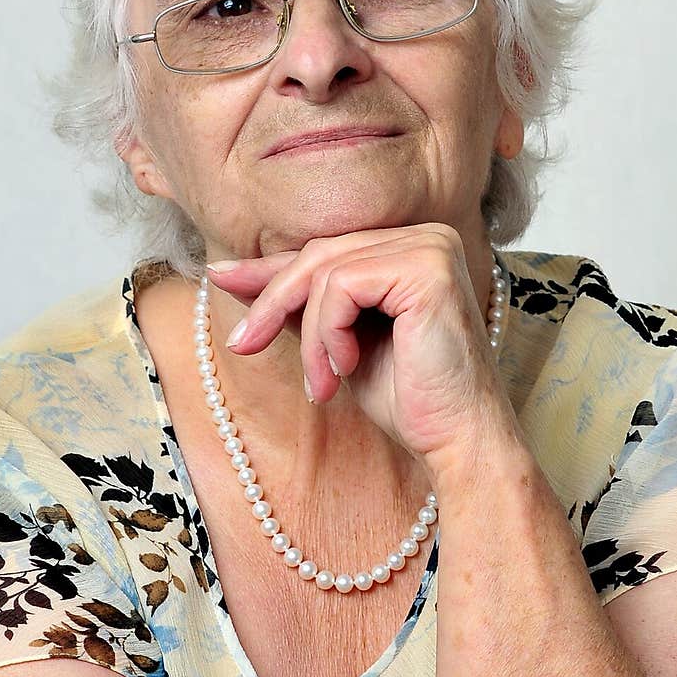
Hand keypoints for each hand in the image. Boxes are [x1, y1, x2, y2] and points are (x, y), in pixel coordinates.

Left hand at [205, 224, 518, 467]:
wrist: (457, 441)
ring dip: (309, 335)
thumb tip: (225, 270)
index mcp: (410, 245)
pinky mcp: (427, 268)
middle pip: (318, 254)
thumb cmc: (406, 396)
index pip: (324, 251)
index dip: (269, 273)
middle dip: (274, 303)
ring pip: (323, 270)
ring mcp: (431, 246)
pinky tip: (346, 368)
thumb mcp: (335, 340)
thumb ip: (295, 302)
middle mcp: (426, 235)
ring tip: (322, 383)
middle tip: (245, 346)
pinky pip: (342, 285)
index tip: (219, 280)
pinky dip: (328, 332)